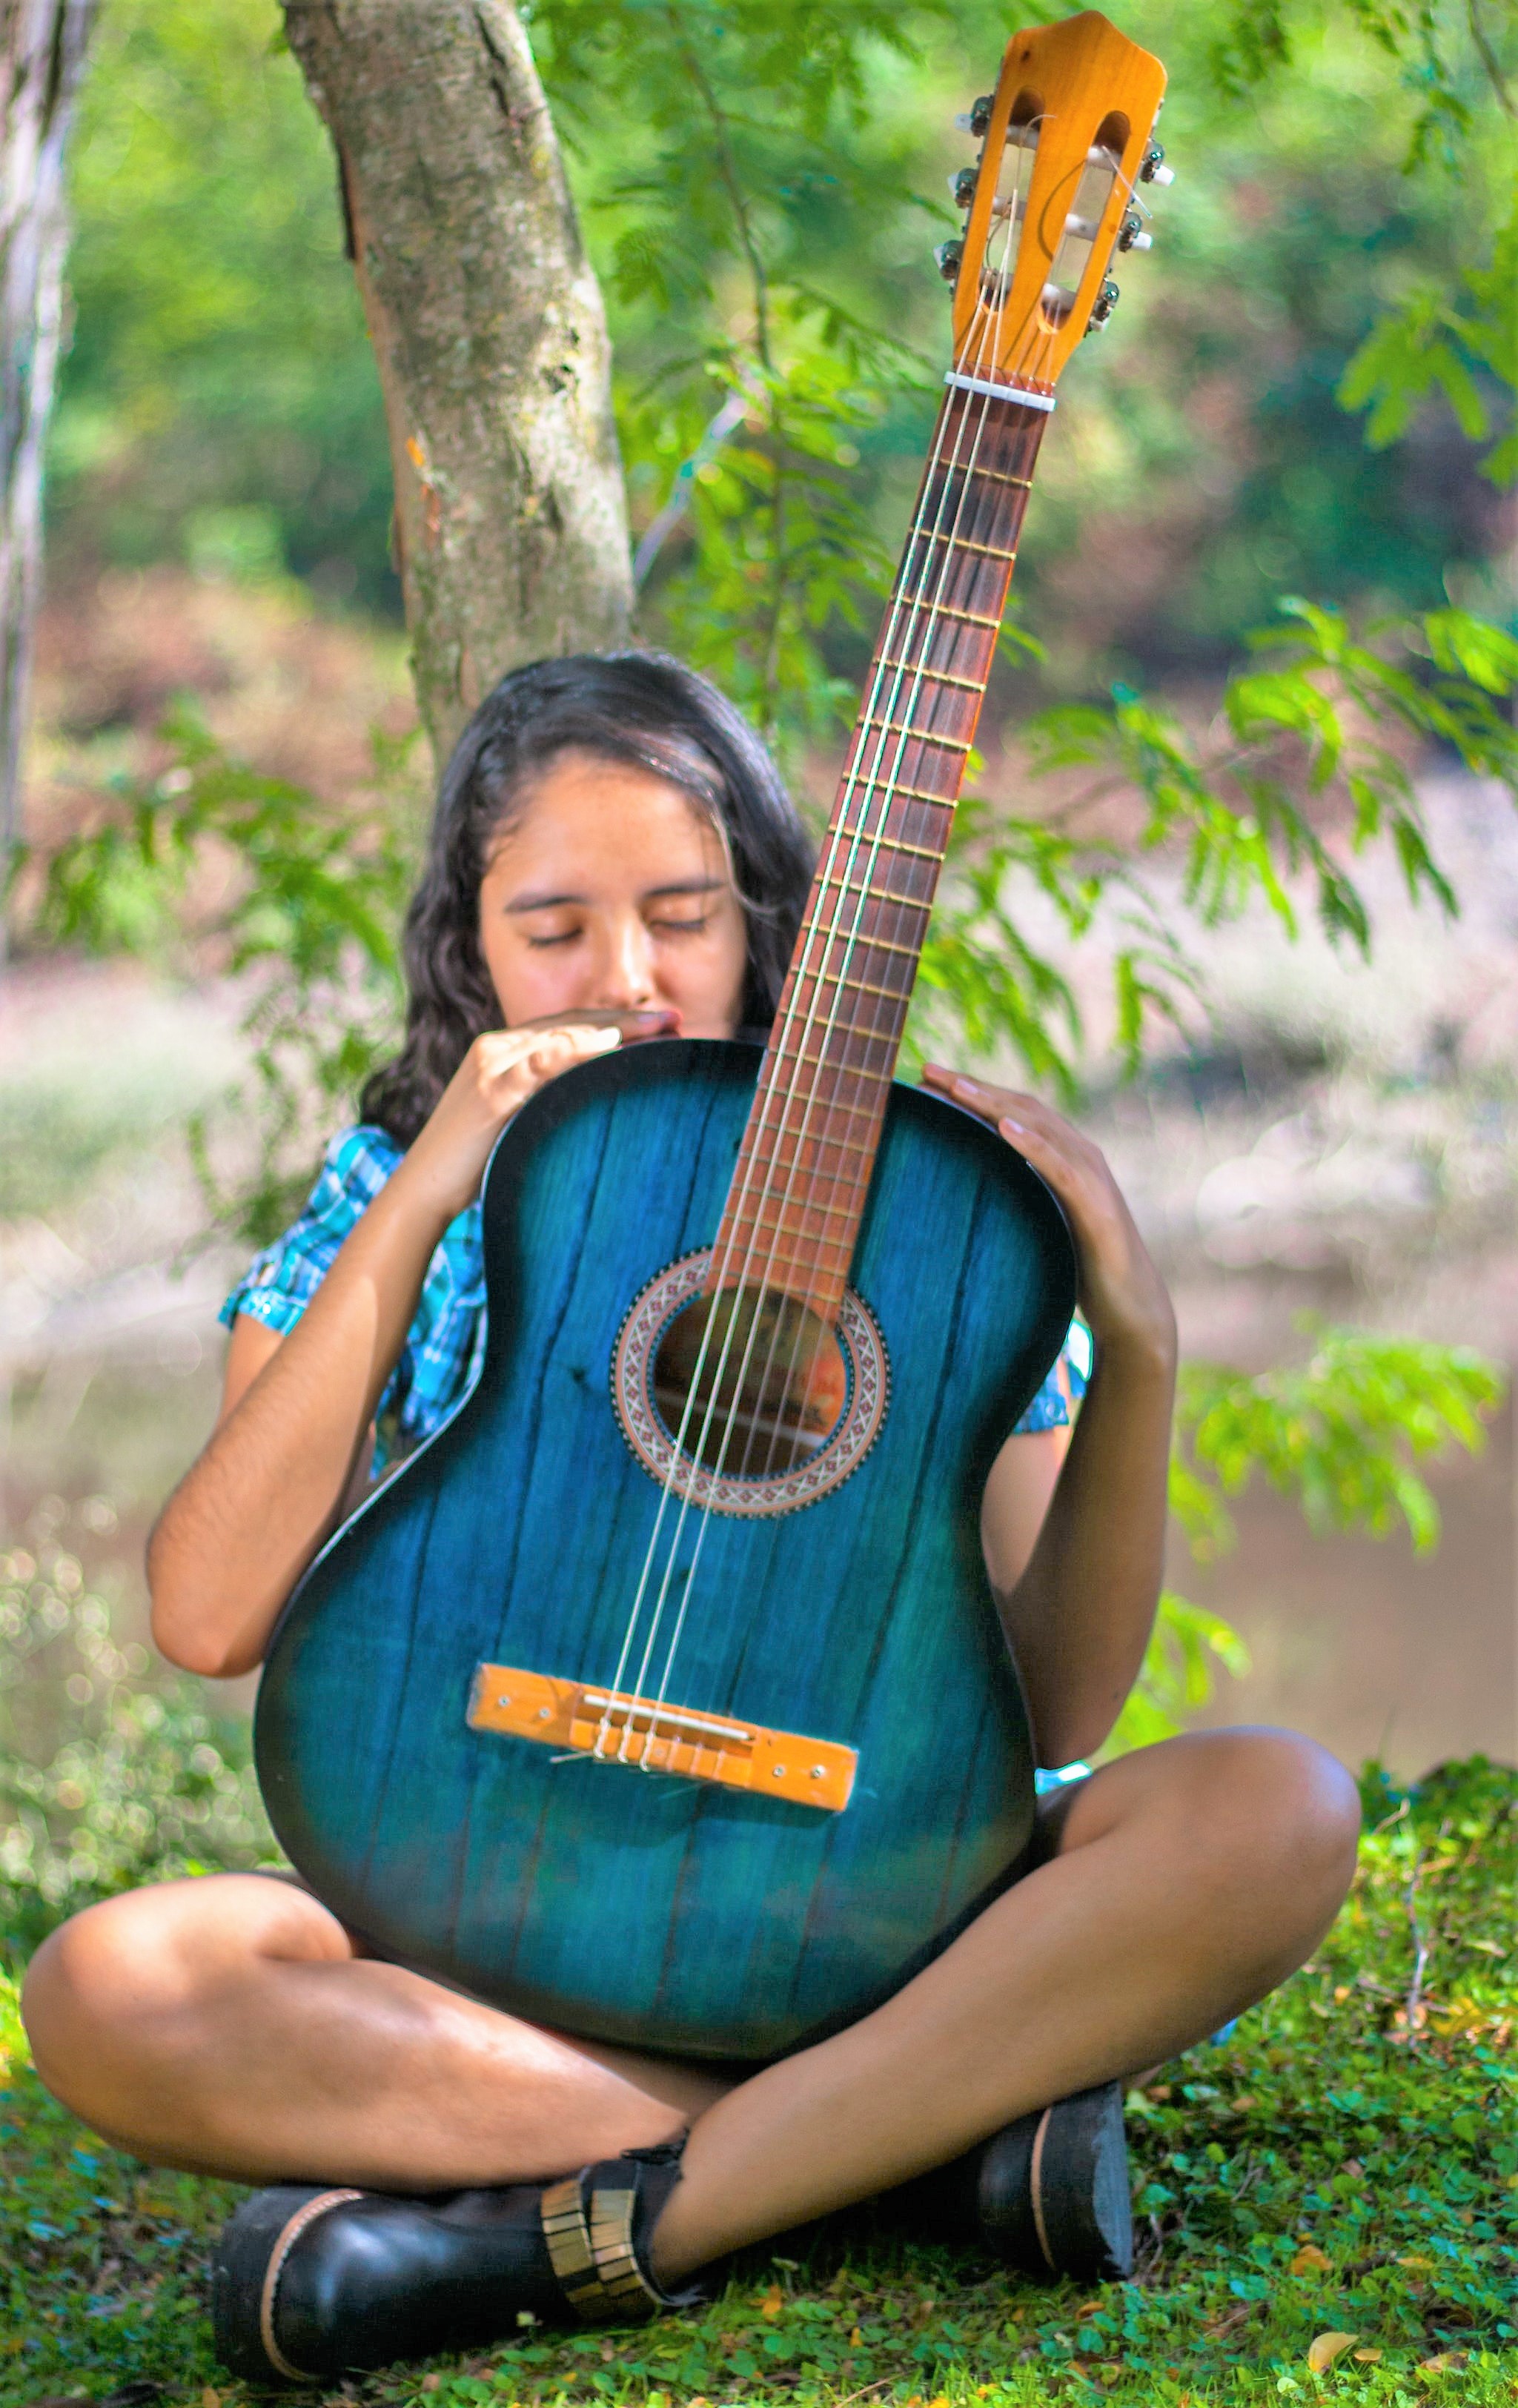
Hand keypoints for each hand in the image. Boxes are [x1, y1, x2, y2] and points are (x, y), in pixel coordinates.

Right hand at [399, 1008, 677, 1225]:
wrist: (422, 1190)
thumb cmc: (473, 1162)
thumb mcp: (517, 1119)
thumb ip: (547, 1096)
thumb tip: (596, 1095)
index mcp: (502, 1051)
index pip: (568, 1026)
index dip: (616, 1021)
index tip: (663, 1024)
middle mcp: (495, 1049)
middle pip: (571, 1024)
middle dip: (626, 1019)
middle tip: (676, 1020)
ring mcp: (491, 1068)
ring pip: (560, 1036)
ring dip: (613, 1029)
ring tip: (659, 1029)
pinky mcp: (490, 1093)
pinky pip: (539, 1065)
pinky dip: (574, 1052)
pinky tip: (607, 1045)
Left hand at [920, 1067, 1175, 1370]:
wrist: (1130, 1308)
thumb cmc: (1079, 1269)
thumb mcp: (1035, 1226)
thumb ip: (1009, 1202)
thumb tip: (953, 1199)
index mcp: (1061, 1157)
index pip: (1011, 1112)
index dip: (971, 1092)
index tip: (926, 1079)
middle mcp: (1078, 1155)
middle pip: (1020, 1108)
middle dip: (973, 1087)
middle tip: (928, 1070)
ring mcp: (1091, 1177)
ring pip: (1039, 1127)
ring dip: (995, 1104)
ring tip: (957, 1088)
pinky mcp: (1098, 1206)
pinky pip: (1062, 1167)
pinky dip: (1033, 1145)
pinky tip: (1005, 1130)